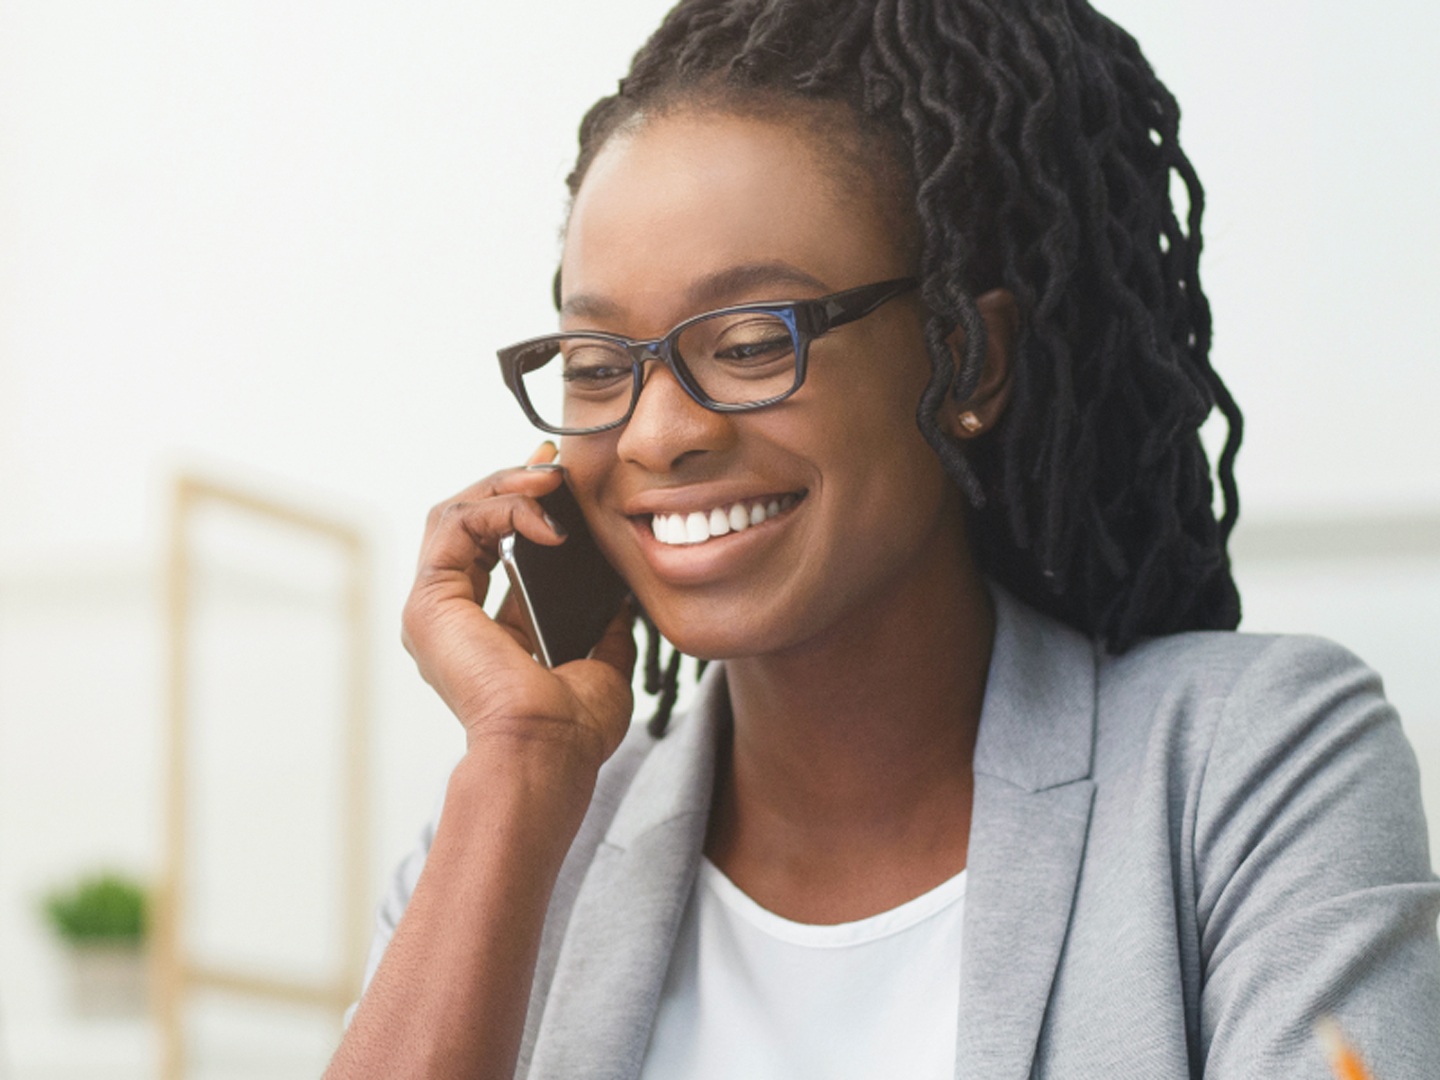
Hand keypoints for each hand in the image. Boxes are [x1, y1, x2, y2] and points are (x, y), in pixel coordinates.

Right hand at [401, 443, 636, 771]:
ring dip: (503, 486)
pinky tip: (544, 517)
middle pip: (467, 521)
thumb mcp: (602, 664)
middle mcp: (449, 617)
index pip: (491, 546)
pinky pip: (455, 526)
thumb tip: (623, 599)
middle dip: (511, 483)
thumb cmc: (571, 728)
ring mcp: (432, 610)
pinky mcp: (430, 602)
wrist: (548, 752)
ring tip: (549, 480)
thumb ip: (604, 629)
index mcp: (481, 631)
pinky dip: (499, 507)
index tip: (561, 482)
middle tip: (553, 465)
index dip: (523, 507)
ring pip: (454, 514)